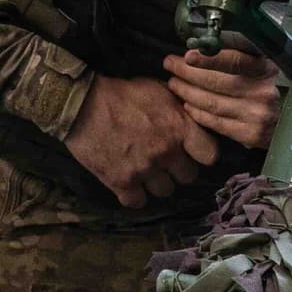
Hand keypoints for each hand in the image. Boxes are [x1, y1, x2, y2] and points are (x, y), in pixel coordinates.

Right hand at [66, 72, 219, 206]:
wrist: (82, 104)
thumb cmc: (121, 93)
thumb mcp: (158, 90)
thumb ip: (180, 107)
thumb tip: (196, 115)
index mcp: (179, 127)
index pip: (210, 155)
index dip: (202, 154)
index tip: (193, 151)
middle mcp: (166, 151)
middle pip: (188, 176)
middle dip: (178, 169)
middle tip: (164, 159)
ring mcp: (144, 169)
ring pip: (165, 191)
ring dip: (157, 182)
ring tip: (144, 169)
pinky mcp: (121, 182)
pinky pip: (138, 202)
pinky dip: (134, 195)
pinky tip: (129, 182)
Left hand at [163, 46, 284, 152]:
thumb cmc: (273, 87)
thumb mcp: (265, 65)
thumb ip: (241, 54)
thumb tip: (209, 42)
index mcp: (266, 70)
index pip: (234, 62)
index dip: (208, 59)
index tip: (187, 55)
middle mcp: (262, 93)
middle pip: (217, 83)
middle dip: (188, 73)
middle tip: (170, 65)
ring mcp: (256, 116)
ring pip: (212, 103)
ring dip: (188, 92)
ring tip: (174, 83)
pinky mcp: (250, 134)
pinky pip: (216, 123)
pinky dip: (198, 113)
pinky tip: (187, 105)